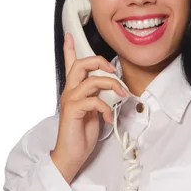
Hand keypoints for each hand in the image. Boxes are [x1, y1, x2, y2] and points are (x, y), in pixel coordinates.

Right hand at [51, 33, 127, 181]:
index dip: (69, 48)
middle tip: (113, 70)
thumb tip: (112, 87)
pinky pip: (94, 101)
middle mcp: (69, 92)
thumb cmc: (82, 133)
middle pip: (80, 64)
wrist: (71, 155)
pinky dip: (106, 108)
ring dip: (112, 85)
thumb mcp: (94, 110)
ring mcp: (70, 101)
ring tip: (122, 95)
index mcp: (74, 90)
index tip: (69, 35)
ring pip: (91, 80)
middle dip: (99, 61)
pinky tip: (108, 118)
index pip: (69, 64)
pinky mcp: (73, 111)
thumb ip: (98, 96)